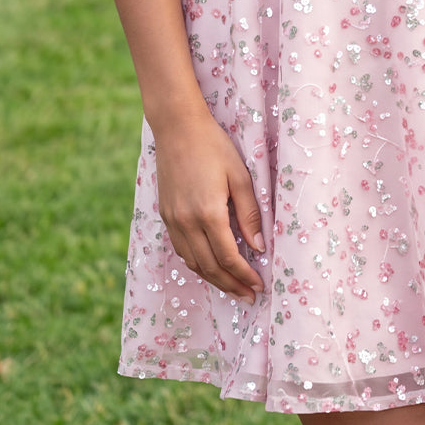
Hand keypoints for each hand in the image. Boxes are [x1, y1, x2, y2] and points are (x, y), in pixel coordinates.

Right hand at [153, 107, 264, 301]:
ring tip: (232, 289)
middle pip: (209, 267)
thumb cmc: (214, 146)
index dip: (244, 275)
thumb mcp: (239, 176)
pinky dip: (197, 264)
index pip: (228, 257)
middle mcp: (186, 222)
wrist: (177, 128)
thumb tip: (258, 247)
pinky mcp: (165, 215)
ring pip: (193, 262)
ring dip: (213, 279)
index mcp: (208, 213)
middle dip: (231, 285)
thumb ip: (250, 214)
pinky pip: (181, 249)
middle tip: (249, 297)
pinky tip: (209, 266)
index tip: (259, 286)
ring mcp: (173, 220)